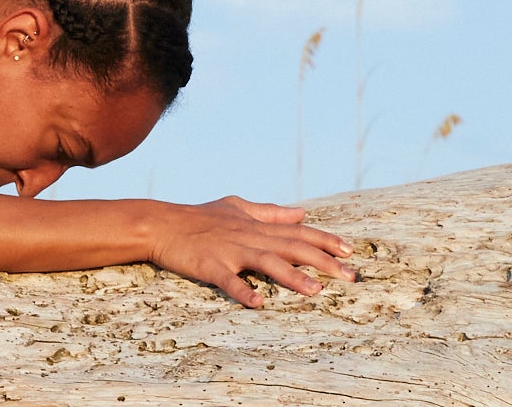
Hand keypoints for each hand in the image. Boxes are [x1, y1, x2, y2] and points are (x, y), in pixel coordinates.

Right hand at [145, 197, 355, 307]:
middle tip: (350, 277)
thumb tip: (301, 212)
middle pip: (292, 248)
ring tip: (315, 291)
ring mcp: (230, 251)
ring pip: (267, 262)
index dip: (325, 240)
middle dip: (323, 262)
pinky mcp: (210, 265)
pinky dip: (242, 290)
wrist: (161, 224)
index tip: (349, 251)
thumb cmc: (199, 217)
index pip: (298, 231)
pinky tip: (257, 303)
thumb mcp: (236, 207)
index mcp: (256, 225)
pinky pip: (228, 280)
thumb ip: (270, 212)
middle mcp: (248, 236)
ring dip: (292, 277)